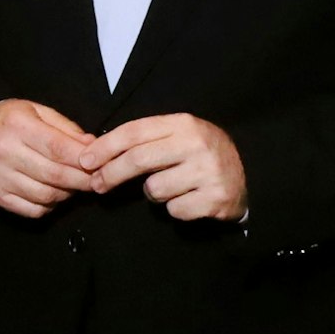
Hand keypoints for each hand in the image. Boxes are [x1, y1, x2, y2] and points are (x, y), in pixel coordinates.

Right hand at [0, 100, 95, 217]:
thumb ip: (65, 128)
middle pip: (55, 174)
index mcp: (17, 126)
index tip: (100, 164)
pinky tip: (53, 193)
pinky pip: (33, 210)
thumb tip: (92, 145)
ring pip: (46, 195)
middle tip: (96, 180)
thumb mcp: (36, 111)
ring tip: (73, 184)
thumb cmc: (10, 121)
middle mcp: (5, 152)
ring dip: (67, 193)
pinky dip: (49, 206)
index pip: (58, 148)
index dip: (84, 159)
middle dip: (82, 180)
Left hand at [79, 113, 247, 221]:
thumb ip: (143, 141)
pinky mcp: (216, 199)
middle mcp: (196, 144)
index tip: (84, 160)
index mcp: (183, 123)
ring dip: (153, 194)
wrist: (250, 173)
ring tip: (171, 186)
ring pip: (154, 190)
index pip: (133, 132)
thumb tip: (94, 153)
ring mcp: (208, 172)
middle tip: (96, 184)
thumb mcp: (176, 136)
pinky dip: (175, 209)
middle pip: (137, 160)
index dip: (104, 147)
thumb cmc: (198, 155)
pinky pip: (174, 210)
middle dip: (110, 174)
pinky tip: (189, 199)